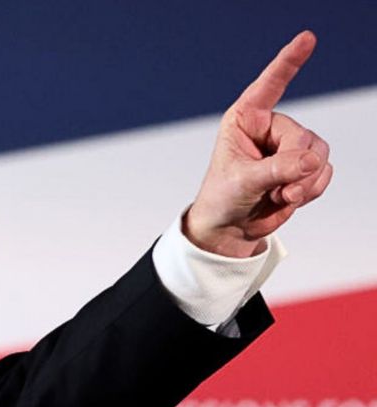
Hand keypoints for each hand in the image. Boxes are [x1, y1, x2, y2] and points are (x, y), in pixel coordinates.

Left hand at [185, 31, 332, 257]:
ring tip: (280, 195)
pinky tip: (288, 198)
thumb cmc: (222, 198)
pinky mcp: (303, 167)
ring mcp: (289, 148)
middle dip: (295, 166)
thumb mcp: (243, 181)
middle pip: (303, 136)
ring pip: (318, 153)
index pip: (269, 86)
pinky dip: (311, 189)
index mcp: (245, 120)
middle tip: (279, 189)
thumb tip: (311, 161)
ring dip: (304, 181)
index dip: (288, 62)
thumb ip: (276, 170)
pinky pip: (323, 172)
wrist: (230, 227)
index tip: (307, 38)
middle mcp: (269, 129)